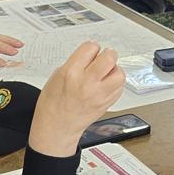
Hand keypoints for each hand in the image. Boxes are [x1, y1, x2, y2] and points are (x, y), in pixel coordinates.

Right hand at [29, 41, 124, 155]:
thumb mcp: (57, 75)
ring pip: (120, 74)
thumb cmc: (53, 103)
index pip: (91, 47)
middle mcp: (87, 83)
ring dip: (114, 70)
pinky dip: (115, 84)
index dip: (91, 48)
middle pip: (109, 58)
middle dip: (108, 54)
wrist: (57, 127)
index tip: (90, 52)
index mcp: (71, 73)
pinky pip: (119, 88)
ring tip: (106, 73)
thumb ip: (76, 63)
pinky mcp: (106, 104)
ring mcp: (99, 95)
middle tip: (104, 58)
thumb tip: (91, 56)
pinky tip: (106, 85)